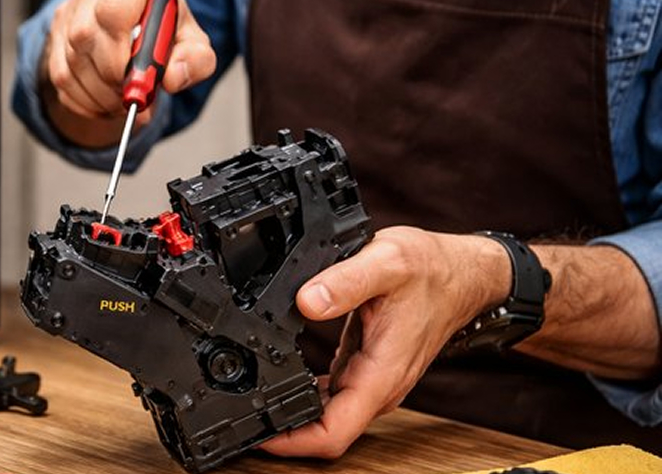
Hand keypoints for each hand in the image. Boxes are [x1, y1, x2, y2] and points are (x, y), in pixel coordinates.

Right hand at [41, 0, 215, 146]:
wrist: (137, 26)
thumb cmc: (162, 30)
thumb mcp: (190, 41)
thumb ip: (194, 59)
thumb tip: (173, 78)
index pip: (113, 13)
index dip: (123, 54)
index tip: (140, 78)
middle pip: (86, 39)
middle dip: (113, 82)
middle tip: (135, 99)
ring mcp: (69, 16)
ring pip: (70, 65)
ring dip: (100, 98)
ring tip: (123, 103)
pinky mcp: (55, 37)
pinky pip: (60, 79)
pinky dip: (85, 103)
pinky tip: (106, 104)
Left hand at [261, 226, 511, 458]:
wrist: (463, 273)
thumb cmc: (434, 270)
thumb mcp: (388, 261)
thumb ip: (345, 281)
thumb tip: (307, 300)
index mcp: (380, 375)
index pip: (334, 433)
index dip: (292, 443)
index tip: (258, 433)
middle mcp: (377, 387)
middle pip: (325, 432)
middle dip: (283, 433)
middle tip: (241, 414)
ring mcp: (372, 381)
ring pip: (327, 416)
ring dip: (292, 414)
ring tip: (251, 399)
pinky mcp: (367, 369)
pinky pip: (332, 396)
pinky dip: (306, 394)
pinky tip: (282, 378)